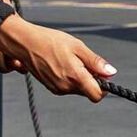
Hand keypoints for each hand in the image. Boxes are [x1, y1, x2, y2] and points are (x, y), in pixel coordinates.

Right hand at [0, 13, 114, 98]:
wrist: (25, 43)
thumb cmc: (51, 41)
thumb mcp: (78, 47)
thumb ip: (95, 62)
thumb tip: (111, 73)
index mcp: (75, 77)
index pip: (97, 95)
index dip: (104, 87)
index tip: (103, 75)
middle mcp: (66, 87)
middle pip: (89, 91)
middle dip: (92, 80)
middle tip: (85, 61)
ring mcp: (57, 89)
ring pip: (79, 89)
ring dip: (81, 78)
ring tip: (71, 60)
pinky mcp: (51, 88)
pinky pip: (68, 87)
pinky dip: (71, 78)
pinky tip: (63, 64)